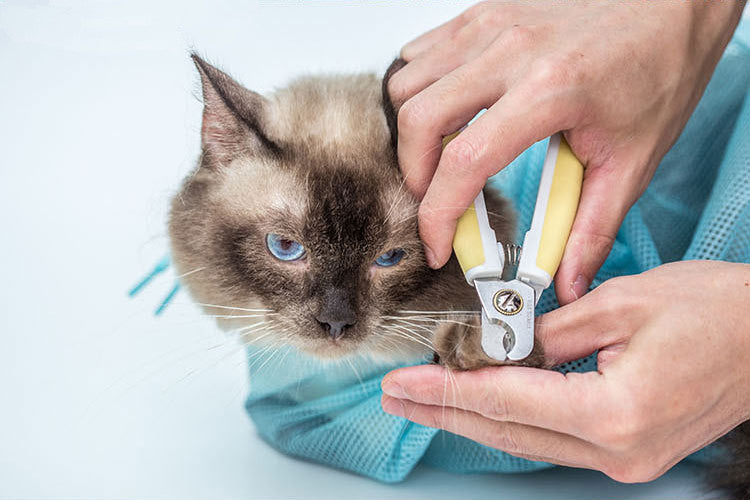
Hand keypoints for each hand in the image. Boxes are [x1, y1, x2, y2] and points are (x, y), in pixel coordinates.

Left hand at [381, 261, 749, 481]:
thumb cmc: (714, 311)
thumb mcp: (620, 304)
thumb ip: (549, 329)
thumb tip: (500, 342)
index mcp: (614, 412)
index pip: (504, 400)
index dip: (446, 390)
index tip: (402, 383)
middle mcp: (617, 450)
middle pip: (506, 430)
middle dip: (445, 410)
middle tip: (396, 396)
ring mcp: (625, 458)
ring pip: (526, 438)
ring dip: (472, 416)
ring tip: (424, 399)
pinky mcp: (629, 450)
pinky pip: (553, 437)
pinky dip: (512, 418)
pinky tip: (480, 403)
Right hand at [388, 1, 742, 303]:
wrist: (674, 3)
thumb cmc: (660, 66)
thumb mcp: (633, 160)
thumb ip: (592, 229)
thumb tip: (566, 282)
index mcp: (551, 90)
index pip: (464, 164)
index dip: (437, 217)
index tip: (437, 245)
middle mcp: (510, 51)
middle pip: (418, 122)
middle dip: (415, 177)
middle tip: (438, 203)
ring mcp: (490, 26)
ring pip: (407, 86)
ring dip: (413, 135)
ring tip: (441, 161)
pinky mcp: (482, 13)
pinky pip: (419, 54)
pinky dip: (417, 92)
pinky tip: (446, 114)